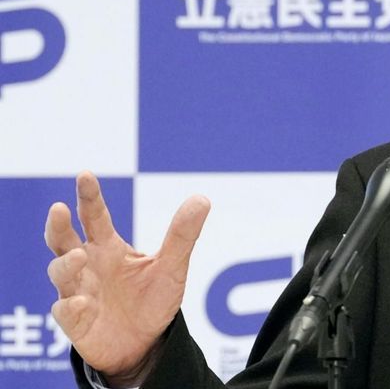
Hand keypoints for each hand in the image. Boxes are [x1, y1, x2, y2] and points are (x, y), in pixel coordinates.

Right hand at [45, 172, 210, 385]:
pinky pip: (66, 310)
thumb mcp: (171, 266)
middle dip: (58, 226)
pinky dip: (70, 305)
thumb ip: (182, 234)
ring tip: (79, 257)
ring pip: (60, 272)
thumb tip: (202, 198)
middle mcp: (88, 265)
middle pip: (62, 240)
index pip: (94, 216)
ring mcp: (78, 291)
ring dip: (66, 264)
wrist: (146, 343)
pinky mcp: (76, 320)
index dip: (89, 197)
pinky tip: (81, 302)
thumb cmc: (152, 300)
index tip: (85, 175)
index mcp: (108, 247)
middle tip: (58, 209)